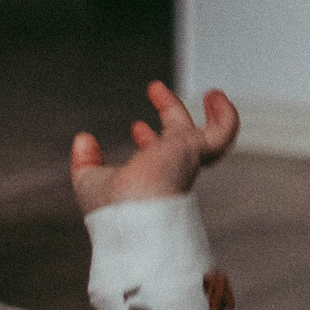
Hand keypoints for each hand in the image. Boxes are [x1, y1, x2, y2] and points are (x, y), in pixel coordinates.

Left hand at [69, 82, 239, 212]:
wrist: (133, 219)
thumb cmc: (113, 211)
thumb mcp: (89, 180)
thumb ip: (86, 161)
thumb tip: (83, 140)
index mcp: (150, 180)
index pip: (154, 157)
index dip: (147, 140)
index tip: (137, 127)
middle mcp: (172, 171)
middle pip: (179, 140)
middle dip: (169, 113)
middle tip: (156, 90)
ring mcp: (185, 161)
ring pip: (209, 138)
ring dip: (211, 116)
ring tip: (212, 94)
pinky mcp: (196, 150)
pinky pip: (222, 132)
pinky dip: (225, 116)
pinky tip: (218, 97)